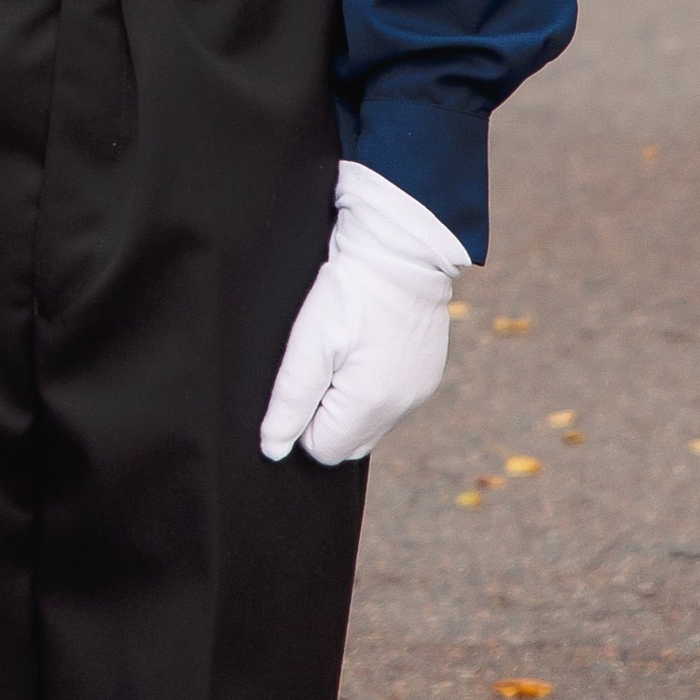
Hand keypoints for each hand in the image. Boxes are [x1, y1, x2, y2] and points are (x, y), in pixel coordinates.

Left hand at [259, 162, 467, 466]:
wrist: (402, 249)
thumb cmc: (351, 291)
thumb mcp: (308, 343)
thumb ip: (290, 402)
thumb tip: (273, 449)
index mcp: (369, 406)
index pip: (321, 450)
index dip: (302, 419)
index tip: (306, 375)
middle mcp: (400, 409)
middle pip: (346, 442)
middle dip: (325, 416)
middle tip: (321, 363)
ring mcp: (417, 392)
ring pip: (368, 423)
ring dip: (349, 401)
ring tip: (343, 350)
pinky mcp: (426, 374)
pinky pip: (390, 401)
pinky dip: (372, 386)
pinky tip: (365, 347)